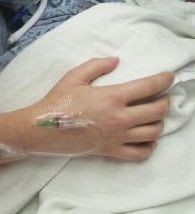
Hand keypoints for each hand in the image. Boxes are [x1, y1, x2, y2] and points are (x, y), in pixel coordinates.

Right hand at [31, 57, 172, 160]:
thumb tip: (116, 60)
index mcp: (113, 97)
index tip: (169, 77)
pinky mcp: (113, 151)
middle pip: (158, 111)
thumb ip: (97, 65)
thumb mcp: (74, 77)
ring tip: (153, 116)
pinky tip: (146, 138)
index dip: (163, 80)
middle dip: (165, 102)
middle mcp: (120, 118)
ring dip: (158, 122)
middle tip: (162, 97)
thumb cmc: (58, 101)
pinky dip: (150, 145)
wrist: (43, 129)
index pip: (149, 87)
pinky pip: (142, 152)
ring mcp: (118, 136)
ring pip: (154, 131)